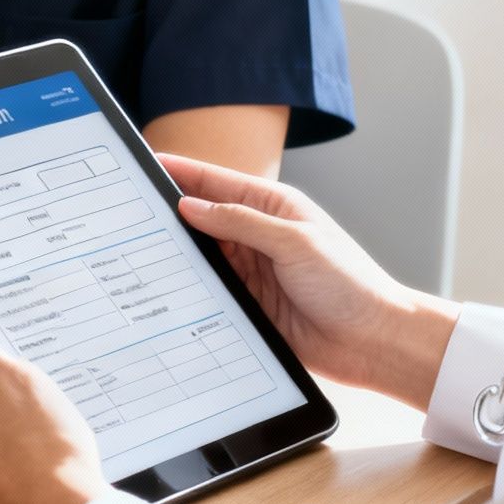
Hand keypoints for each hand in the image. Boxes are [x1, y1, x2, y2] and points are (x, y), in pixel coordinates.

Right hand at [159, 153, 457, 409]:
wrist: (373, 341)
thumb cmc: (350, 284)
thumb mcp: (293, 242)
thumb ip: (240, 222)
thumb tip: (191, 206)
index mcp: (275, 207)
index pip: (218, 182)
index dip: (183, 171)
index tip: (148, 162)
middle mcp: (260, 234)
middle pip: (203, 217)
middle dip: (170, 211)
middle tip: (130, 208)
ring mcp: (253, 269)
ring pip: (202, 253)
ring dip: (178, 250)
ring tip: (138, 245)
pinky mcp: (248, 302)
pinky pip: (210, 288)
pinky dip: (190, 284)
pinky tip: (165, 282)